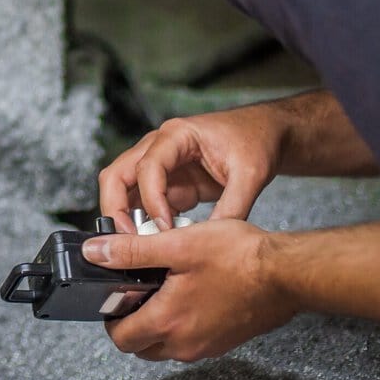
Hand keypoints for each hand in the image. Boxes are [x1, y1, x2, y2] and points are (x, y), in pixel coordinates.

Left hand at [83, 220, 294, 361]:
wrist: (287, 274)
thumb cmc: (240, 258)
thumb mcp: (177, 244)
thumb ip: (131, 251)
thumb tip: (96, 252)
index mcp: (169, 322)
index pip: (121, 337)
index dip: (109, 316)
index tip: (112, 295)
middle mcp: (186, 343)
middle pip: (140, 346)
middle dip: (130, 322)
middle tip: (134, 291)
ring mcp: (206, 345)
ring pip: (165, 344)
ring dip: (156, 323)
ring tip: (162, 286)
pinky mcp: (223, 341)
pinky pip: (189, 340)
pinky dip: (180, 322)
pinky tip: (188, 292)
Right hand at [98, 106, 285, 233]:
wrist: (263, 134)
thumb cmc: (255, 141)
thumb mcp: (250, 175)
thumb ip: (233, 207)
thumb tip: (212, 242)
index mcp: (176, 135)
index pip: (148, 167)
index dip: (153, 200)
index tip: (166, 228)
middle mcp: (159, 147)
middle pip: (117, 175)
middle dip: (116, 208)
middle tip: (129, 240)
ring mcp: (160, 165)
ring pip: (122, 189)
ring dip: (124, 217)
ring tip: (139, 245)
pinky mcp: (167, 182)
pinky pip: (142, 202)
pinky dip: (143, 222)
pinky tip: (156, 241)